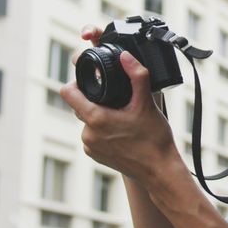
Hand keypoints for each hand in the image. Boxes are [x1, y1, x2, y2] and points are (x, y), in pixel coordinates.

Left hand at [60, 26, 180, 187]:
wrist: (159, 170)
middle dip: (93, 99)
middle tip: (115, 98)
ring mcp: (90, 147)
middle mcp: (88, 134)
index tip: (91, 81)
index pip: (68, 93)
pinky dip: (102, 130)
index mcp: (96, 119)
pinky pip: (92, 135)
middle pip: (79, 106)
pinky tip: (120, 131)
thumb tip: (125, 56)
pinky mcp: (94, 156)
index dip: (76, 82)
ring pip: (87, 120)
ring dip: (98, 115)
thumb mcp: (146, 103)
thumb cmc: (154, 139)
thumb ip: (136, 75)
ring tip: (121, 115)